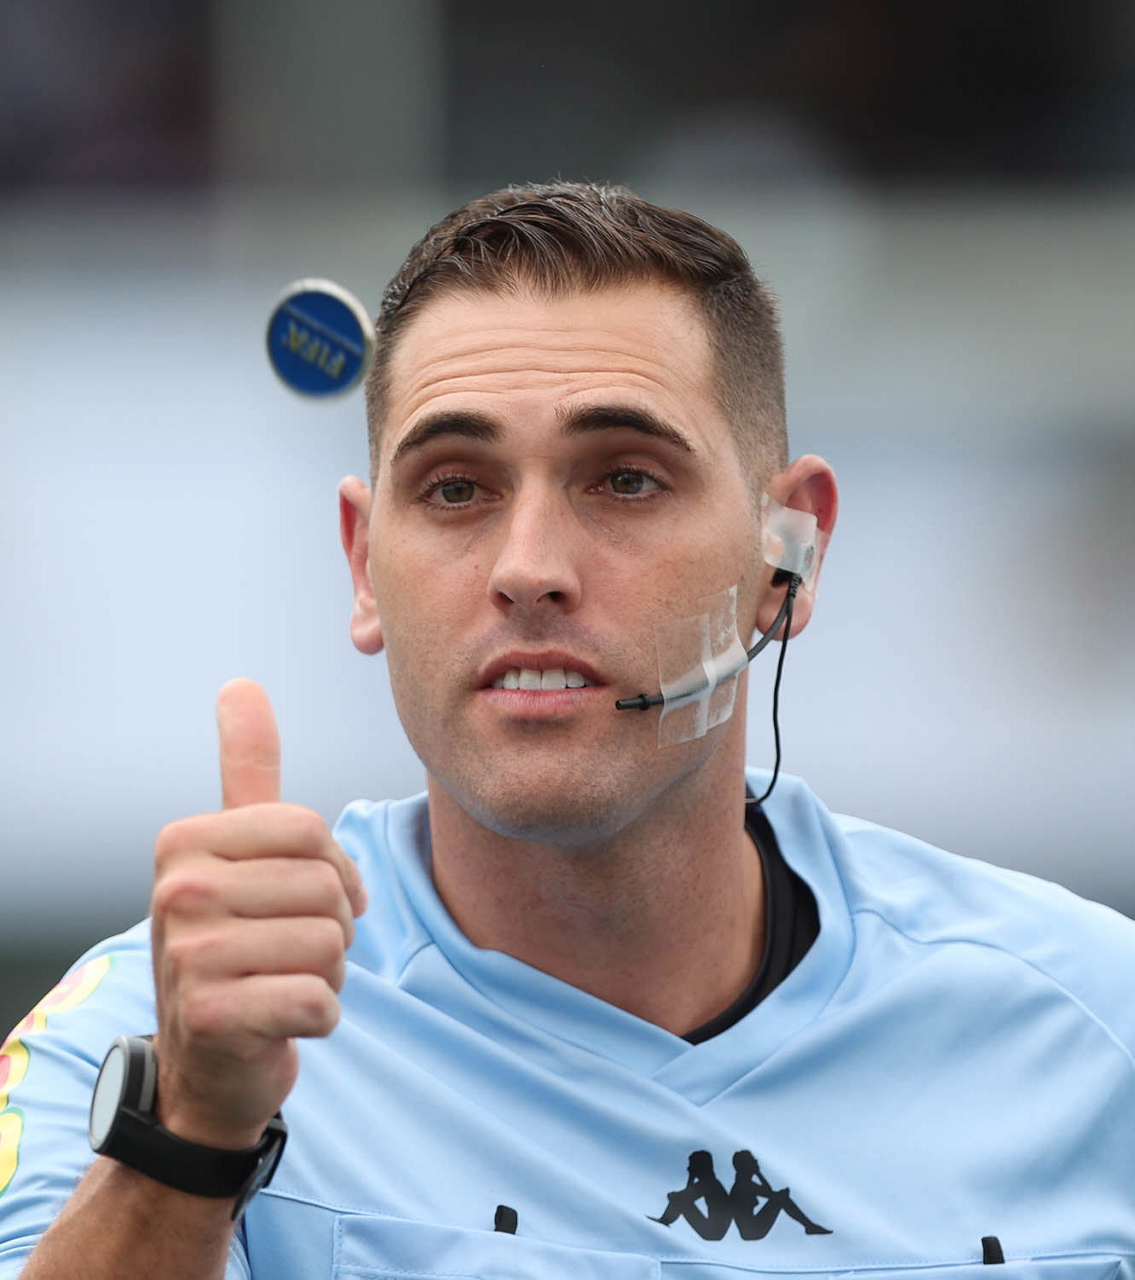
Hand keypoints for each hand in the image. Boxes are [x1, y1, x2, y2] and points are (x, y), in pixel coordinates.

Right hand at [149, 679, 367, 1149]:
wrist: (209, 1060)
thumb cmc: (237, 942)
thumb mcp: (237, 851)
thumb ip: (247, 769)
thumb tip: (241, 683)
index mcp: (185, 841)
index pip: (312, 831)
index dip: (336, 870)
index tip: (313, 899)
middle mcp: (176, 891)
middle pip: (325, 888)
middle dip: (334, 926)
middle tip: (293, 951)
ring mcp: (188, 956)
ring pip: (331, 944)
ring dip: (329, 973)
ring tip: (283, 983)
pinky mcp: (213, 1018)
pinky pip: (321, 1000)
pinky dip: (321, 1016)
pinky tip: (282, 1021)